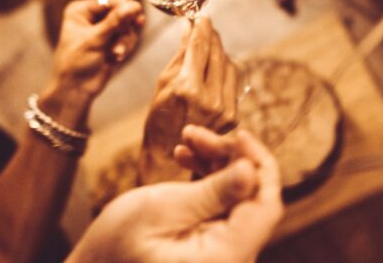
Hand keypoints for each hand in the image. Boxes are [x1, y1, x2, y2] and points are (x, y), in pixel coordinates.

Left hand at [51, 0, 143, 99]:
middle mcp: (92, 17)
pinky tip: (116, 57)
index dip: (122, 6)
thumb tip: (132, 6)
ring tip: (116, 53)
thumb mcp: (94, 40)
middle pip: (120, 12)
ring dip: (124, 40)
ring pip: (127, 26)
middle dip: (124, 27)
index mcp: (80, 11)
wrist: (76, 89)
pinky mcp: (112, 42)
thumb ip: (115, 22)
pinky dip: (125, 47)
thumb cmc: (75, 63)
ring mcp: (103, 30)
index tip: (136, 10)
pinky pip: (128, 38)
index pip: (107, 1)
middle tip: (135, 28)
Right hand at [68, 126, 282, 262]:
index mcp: (226, 257)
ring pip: (237, 198)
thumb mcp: (161, 209)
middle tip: (196, 132)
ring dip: (217, 164)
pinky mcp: (212, 245)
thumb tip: (253, 170)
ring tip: (186, 138)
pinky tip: (185, 157)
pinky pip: (222, 207)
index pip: (266, 207)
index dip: (260, 164)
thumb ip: (212, 192)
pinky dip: (208, 180)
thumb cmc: (116, 247)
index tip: (240, 134)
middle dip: (230, 158)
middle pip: (252, 198)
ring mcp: (223, 253)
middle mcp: (233, 259)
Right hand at [139, 18, 238, 183]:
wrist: (169, 160)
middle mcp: (210, 97)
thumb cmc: (158, 122)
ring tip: (209, 46)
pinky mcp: (233, 115)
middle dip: (212, 36)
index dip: (202, 25)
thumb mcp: (162, 85)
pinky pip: (233, 82)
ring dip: (220, 52)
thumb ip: (179, 55)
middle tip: (205, 26)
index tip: (202, 15)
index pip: (200, 45)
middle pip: (218, 52)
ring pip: (229, 65)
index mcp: (187, 87)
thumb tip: (189, 29)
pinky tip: (214, 68)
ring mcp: (225, 108)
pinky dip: (224, 70)